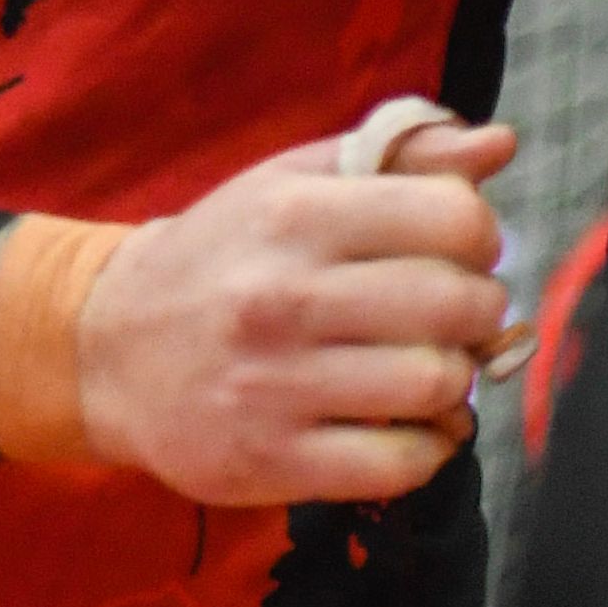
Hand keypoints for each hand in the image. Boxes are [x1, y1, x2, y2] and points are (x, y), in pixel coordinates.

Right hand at [73, 128, 515, 504]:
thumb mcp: (292, 184)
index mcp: (293, 215)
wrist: (106, 349)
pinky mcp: (272, 462)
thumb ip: (400, 156)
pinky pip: (402, 464)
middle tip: (453, 314)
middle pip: (457, 304)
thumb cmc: (221, 256)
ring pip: (437, 385)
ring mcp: (275, 387)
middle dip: (478, 310)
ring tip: (428, 367)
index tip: (458, 250)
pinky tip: (409, 423)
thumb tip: (501, 143)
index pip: (453, 217)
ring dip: (454, 380)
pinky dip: (428, 445)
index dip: (478, 235)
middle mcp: (282, 298)